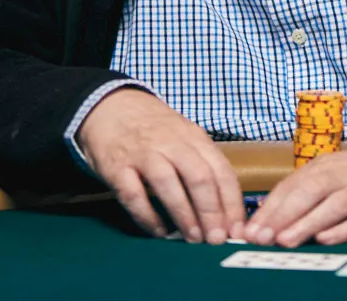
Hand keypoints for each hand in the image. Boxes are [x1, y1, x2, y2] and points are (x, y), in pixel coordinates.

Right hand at [76, 88, 244, 244]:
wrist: (110, 105)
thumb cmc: (154, 128)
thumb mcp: (185, 135)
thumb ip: (202, 163)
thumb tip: (224, 207)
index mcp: (194, 137)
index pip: (221, 171)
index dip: (232, 203)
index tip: (237, 229)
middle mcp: (172, 143)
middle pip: (199, 177)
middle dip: (211, 212)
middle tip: (217, 239)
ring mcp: (144, 153)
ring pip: (169, 184)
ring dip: (184, 215)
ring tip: (193, 239)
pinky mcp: (117, 166)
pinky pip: (133, 194)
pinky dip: (147, 216)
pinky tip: (158, 231)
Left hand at [243, 137, 346, 247]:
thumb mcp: (336, 172)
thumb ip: (305, 190)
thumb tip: (267, 212)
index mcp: (327, 166)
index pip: (292, 186)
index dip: (270, 208)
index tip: (249, 229)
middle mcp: (343, 177)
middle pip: (309, 192)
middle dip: (282, 216)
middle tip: (260, 236)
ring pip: (333, 206)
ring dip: (307, 223)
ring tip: (285, 240)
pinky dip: (344, 229)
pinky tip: (326, 239)